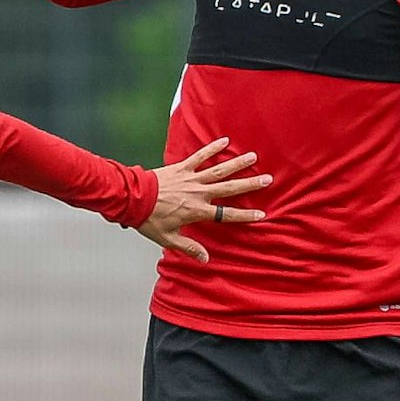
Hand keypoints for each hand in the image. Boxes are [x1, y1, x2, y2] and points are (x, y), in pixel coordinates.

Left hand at [140, 137, 269, 262]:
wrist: (132, 198)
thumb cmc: (149, 219)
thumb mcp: (168, 238)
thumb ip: (189, 248)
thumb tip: (206, 260)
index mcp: (197, 211)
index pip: (226, 214)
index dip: (245, 215)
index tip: (261, 214)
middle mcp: (198, 193)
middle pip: (229, 188)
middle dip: (249, 184)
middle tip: (267, 179)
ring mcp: (191, 178)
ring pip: (219, 170)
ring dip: (237, 163)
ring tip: (252, 156)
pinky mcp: (181, 167)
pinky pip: (199, 156)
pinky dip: (211, 148)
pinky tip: (224, 141)